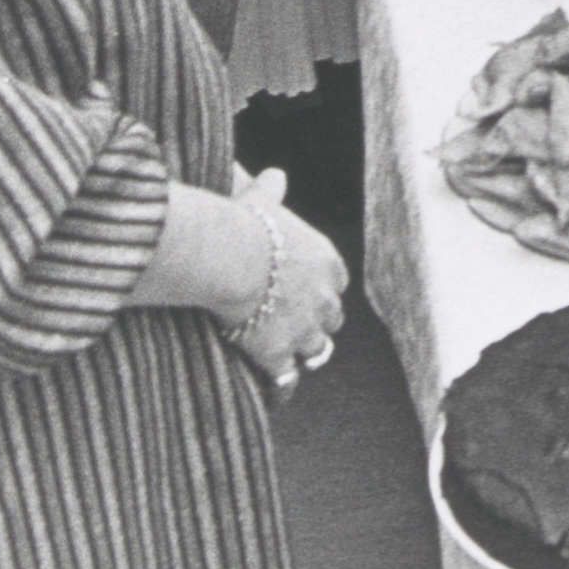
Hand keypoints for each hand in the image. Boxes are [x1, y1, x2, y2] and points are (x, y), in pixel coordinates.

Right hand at [226, 168, 347, 395]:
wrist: (231, 257)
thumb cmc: (245, 223)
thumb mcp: (263, 200)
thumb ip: (272, 189)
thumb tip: (275, 174)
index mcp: (325, 261)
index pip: (336, 280)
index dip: (324, 287)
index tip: (313, 290)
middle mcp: (322, 297)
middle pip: (333, 317)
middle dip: (322, 322)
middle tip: (306, 327)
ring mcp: (303, 328)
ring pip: (318, 349)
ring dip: (309, 352)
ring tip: (298, 358)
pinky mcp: (278, 353)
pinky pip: (287, 379)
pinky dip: (284, 387)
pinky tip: (279, 394)